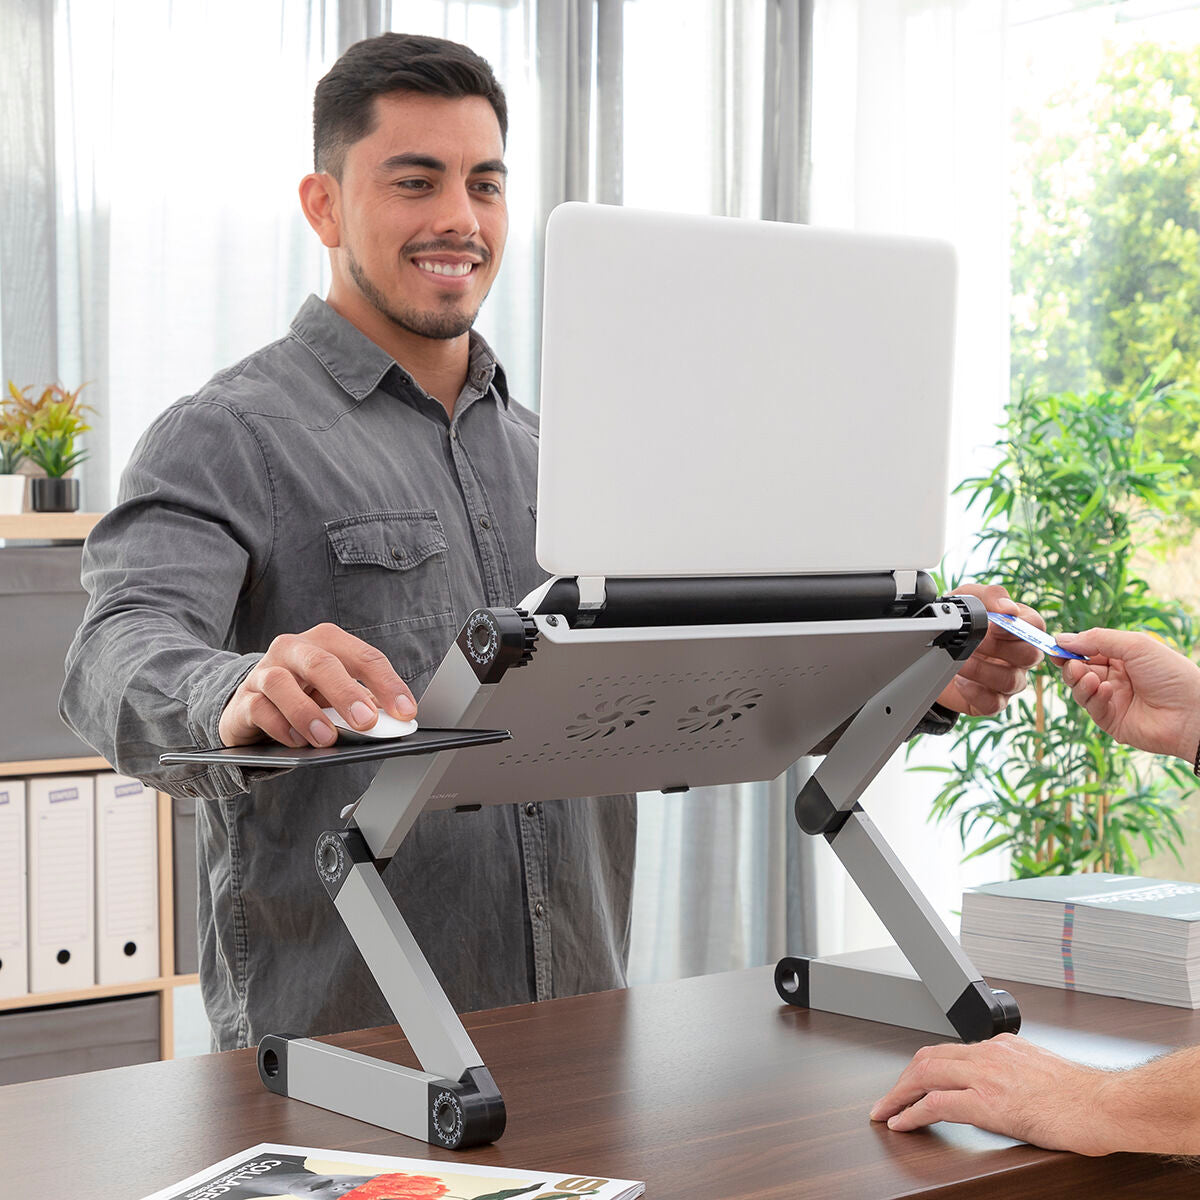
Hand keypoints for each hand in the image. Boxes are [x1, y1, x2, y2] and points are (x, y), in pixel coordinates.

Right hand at [218, 622, 415, 747]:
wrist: (253, 704)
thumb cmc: (307, 695)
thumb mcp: (338, 695)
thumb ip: (365, 703)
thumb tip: (395, 721)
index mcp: (327, 642)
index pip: (364, 657)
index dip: (388, 683)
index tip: (406, 711)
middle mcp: (294, 648)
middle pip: (322, 662)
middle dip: (348, 693)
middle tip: (368, 722)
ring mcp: (265, 671)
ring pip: (281, 682)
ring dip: (307, 713)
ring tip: (328, 738)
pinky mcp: (244, 698)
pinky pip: (259, 708)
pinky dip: (280, 726)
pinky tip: (297, 741)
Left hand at [869, 1035, 1118, 1154]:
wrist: (1106, 1105)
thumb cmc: (1084, 1097)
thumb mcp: (1042, 1073)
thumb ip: (1016, 1073)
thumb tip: (1004, 1090)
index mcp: (1002, 1045)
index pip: (949, 1051)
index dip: (923, 1068)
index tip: (912, 1082)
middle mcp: (989, 1053)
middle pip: (928, 1058)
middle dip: (901, 1079)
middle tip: (887, 1099)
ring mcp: (986, 1075)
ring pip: (925, 1075)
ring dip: (898, 1094)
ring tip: (885, 1112)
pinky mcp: (987, 1101)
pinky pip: (936, 1104)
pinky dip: (912, 1113)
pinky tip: (902, 1123)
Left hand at [936, 584, 1043, 716]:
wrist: (932, 649)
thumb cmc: (959, 622)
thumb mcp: (968, 598)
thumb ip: (990, 596)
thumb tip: (1009, 608)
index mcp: (1020, 628)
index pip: (1036, 627)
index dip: (1018, 627)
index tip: (993, 625)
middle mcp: (1020, 655)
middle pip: (1031, 656)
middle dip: (998, 648)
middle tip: (972, 642)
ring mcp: (1009, 679)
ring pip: (1011, 681)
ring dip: (981, 669)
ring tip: (960, 661)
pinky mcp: (993, 700)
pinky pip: (994, 703)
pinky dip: (975, 692)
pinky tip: (960, 681)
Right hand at [1055, 627, 1199, 760]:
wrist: (1191, 713)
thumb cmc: (1170, 674)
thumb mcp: (1134, 645)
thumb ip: (1097, 639)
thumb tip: (1062, 639)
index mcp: (1122, 658)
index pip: (1087, 651)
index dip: (1070, 649)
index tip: (1054, 646)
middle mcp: (1115, 677)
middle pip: (1077, 670)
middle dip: (1070, 665)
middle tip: (1071, 664)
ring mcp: (1111, 699)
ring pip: (1079, 688)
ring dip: (1079, 681)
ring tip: (1091, 679)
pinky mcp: (1110, 720)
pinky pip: (1090, 706)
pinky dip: (1093, 696)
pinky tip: (1106, 691)